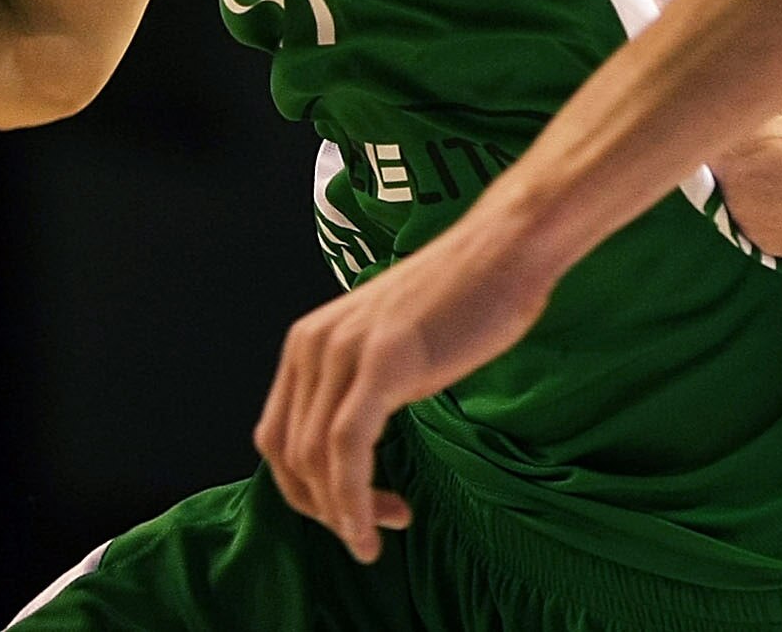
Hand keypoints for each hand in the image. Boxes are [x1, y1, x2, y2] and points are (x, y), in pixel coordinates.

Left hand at [254, 202, 564, 562]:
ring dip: (344, 512)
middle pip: (290, 457)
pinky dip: (355, 498)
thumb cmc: (462, 300)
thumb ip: (360, 389)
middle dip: (327, 509)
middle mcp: (312, 345)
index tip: (349, 514)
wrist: (504, 252)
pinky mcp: (381, 362)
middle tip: (372, 530)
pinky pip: (347, 448)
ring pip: (315, 459)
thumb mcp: (390, 349)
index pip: (277, 439)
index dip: (305, 492)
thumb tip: (349, 453)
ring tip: (381, 530)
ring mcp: (344, 351)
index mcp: (307, 342)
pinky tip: (376, 524)